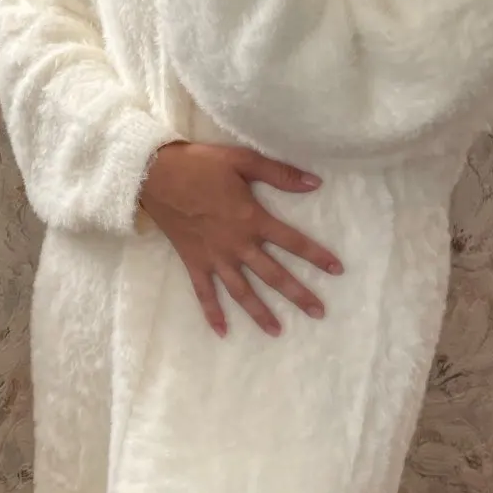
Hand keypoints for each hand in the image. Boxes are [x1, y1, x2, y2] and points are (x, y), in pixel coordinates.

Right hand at [139, 141, 343, 338]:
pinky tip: (222, 332)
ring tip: (277, 331)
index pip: (292, 241)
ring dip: (260, 312)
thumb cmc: (200, 165)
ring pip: (242, 291)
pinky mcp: (194, 262)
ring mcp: (214, 257)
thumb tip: (314, 183)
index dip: (316, 255)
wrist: (155, 175)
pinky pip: (204, 293)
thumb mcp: (242, 160)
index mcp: (251, 219)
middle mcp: (237, 245)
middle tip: (318, 312)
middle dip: (297, 294)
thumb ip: (279, 174)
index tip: (337, 270)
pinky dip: (213, 313)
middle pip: (273, 275)